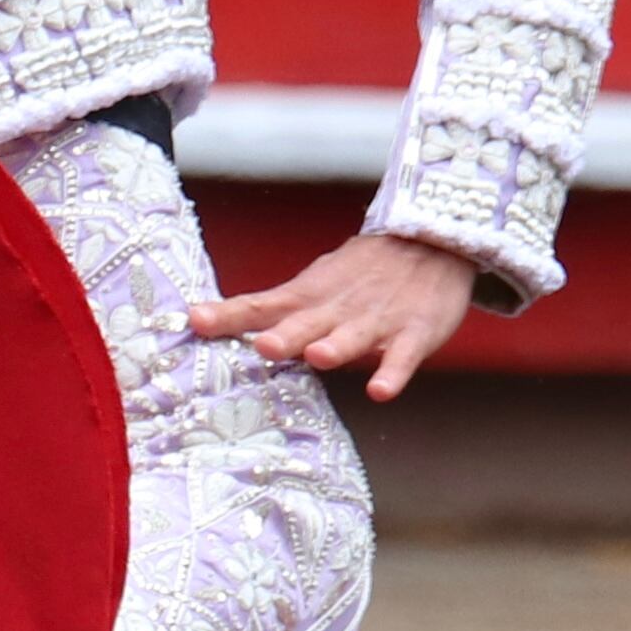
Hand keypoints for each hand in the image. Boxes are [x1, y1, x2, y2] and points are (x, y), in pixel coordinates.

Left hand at [185, 234, 481, 403]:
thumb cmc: (361, 272)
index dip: (230, 314)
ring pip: (353, 336)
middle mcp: (337, 308)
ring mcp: (377, 321)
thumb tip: (205, 320)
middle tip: (264, 346)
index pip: (262, 304)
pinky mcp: (415, 332)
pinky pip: (403, 357)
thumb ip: (270, 309)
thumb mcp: (314, 283)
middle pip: (306, 322)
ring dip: (336, 347)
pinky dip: (393, 372)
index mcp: (309, 296)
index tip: (197, 319)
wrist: (433, 241)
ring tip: (318, 356)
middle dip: (285, 335)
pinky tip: (381, 390)